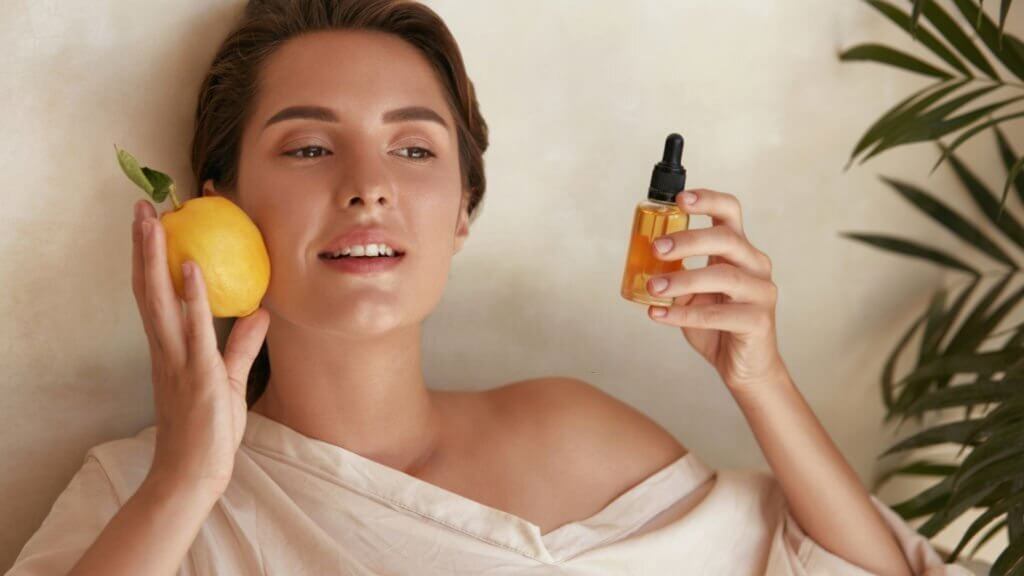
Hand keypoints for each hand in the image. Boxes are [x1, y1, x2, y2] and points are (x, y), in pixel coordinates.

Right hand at [131, 199, 269, 496]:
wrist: (193, 473)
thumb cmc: (209, 429)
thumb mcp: (229, 377)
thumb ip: (242, 344)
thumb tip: (260, 313)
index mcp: (170, 347)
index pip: (157, 292)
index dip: (154, 258)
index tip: (155, 224)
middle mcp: (166, 347)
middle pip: (148, 286)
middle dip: (144, 245)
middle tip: (142, 206)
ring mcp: (178, 358)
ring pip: (159, 298)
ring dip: (156, 256)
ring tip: (154, 219)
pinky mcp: (196, 372)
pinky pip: (193, 327)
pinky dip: (190, 296)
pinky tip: (190, 266)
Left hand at [645, 189, 785, 394]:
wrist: (743, 367)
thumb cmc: (718, 326)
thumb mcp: (692, 295)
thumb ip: (676, 276)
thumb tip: (644, 265)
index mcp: (738, 252)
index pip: (730, 213)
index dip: (708, 200)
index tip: (680, 200)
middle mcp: (754, 265)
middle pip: (727, 239)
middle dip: (689, 240)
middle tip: (657, 248)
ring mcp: (761, 292)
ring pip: (723, 276)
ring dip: (683, 280)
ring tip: (653, 288)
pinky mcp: (758, 321)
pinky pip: (719, 315)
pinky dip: (685, 314)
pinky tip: (660, 315)